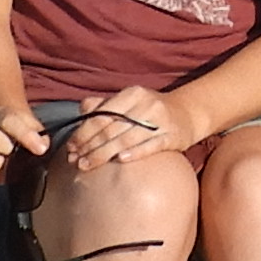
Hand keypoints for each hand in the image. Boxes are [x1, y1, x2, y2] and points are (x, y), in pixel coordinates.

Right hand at [0, 101, 50, 185]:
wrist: (8, 137)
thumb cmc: (25, 134)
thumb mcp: (35, 130)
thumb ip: (39, 136)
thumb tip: (42, 147)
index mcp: (1, 115)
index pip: (8, 120)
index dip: (25, 135)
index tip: (41, 149)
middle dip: (7, 147)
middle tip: (18, 155)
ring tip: (10, 166)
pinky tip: (3, 174)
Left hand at [56, 88, 188, 172]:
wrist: (189, 112)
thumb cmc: (152, 109)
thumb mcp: (130, 100)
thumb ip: (105, 105)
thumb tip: (81, 111)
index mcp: (132, 94)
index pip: (101, 115)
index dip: (83, 133)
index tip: (71, 147)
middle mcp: (146, 105)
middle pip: (111, 129)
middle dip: (89, 147)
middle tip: (75, 161)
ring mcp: (160, 121)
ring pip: (126, 139)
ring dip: (103, 154)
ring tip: (88, 165)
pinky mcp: (172, 136)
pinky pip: (150, 146)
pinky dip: (134, 153)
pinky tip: (119, 161)